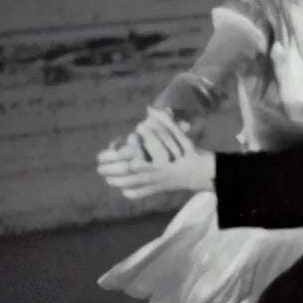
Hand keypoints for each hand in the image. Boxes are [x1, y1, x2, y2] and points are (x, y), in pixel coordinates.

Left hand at [97, 109, 215, 199]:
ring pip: (134, 182)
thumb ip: (165, 122)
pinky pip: (143, 193)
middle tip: (100, 165)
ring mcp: (158, 180)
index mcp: (163, 154)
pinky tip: (123, 189)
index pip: (146, 145)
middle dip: (114, 167)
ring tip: (107, 177)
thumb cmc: (189, 152)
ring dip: (118, 180)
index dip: (134, 141)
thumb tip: (150, 109)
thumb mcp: (180, 135)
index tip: (124, 137)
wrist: (202, 174)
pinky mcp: (159, 189)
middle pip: (131, 168)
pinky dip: (132, 193)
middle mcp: (158, 168)